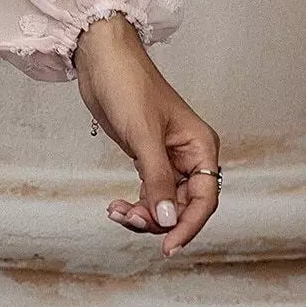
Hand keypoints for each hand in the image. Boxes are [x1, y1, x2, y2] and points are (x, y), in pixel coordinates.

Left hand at [72, 12, 219, 257]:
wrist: (101, 59)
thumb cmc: (128, 86)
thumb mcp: (143, 136)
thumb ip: (158, 181)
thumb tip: (169, 222)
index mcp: (201, 148)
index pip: (204, 200)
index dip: (188, 226)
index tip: (168, 247)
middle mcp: (189, 156)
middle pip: (184, 206)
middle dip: (159, 219)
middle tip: (127, 218)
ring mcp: (167, 157)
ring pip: (165, 203)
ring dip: (144, 214)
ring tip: (117, 212)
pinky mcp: (146, 156)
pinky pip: (149, 192)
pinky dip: (136, 203)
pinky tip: (118, 207)